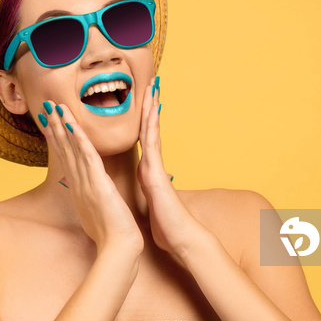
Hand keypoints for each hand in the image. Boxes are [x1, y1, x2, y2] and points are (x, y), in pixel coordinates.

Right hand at [38, 101, 143, 254]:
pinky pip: (87, 157)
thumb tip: (87, 198)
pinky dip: (80, 140)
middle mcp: (78, 183)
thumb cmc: (110, 234)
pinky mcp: (97, 183)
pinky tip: (73, 125)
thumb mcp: (96, 213)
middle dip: (56, 127)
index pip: (66, 158)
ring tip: (55, 108)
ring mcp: (86, 183)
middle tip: (47, 108)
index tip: (51, 123)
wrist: (118, 247)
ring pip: (72, 149)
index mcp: (79, 188)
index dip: (58, 139)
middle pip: (64, 150)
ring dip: (64, 127)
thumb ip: (91, 201)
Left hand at [137, 78, 207, 257]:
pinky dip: (150, 124)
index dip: (142, 120)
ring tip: (152, 86)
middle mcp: (152, 163)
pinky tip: (150, 109)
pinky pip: (151, 141)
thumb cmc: (165, 224)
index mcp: (147, 170)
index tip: (141, 102)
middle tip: (149, 83)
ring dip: (151, 107)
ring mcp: (155, 164)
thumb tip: (147, 188)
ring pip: (151, 129)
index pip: (143, 139)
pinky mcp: (156, 170)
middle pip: (148, 128)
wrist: (180, 237)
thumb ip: (149, 192)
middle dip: (148, 105)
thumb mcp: (150, 204)